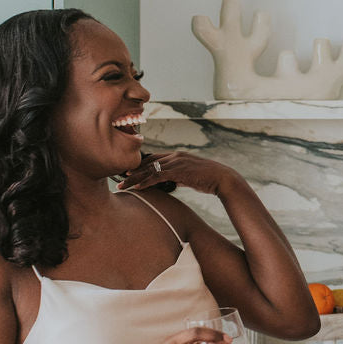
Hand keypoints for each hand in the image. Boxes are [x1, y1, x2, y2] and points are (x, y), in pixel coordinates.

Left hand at [117, 151, 242, 199]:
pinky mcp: (178, 171)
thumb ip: (181, 176)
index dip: (140, 166)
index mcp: (178, 155)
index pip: (154, 159)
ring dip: (134, 179)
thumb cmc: (210, 180)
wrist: (223, 179)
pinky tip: (137, 188)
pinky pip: (157, 176)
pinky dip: (145, 182)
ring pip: (149, 169)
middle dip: (132, 171)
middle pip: (147, 162)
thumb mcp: (192, 176)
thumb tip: (174, 181)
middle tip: (119, 179)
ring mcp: (176, 162)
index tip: (128, 173)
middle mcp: (175, 156)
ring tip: (122, 186)